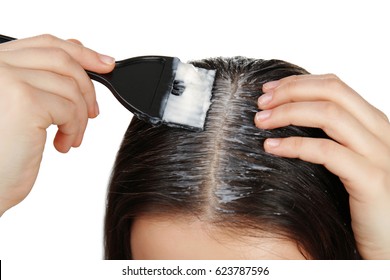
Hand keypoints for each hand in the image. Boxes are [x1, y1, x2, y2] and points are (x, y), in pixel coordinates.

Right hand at [0, 34, 114, 214]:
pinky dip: (75, 128)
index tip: (104, 64)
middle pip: (62, 59)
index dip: (81, 52)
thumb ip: (43, 77)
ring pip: (70, 87)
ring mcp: (9, 79)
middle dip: (88, 84)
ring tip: (71, 137)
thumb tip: (78, 53)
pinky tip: (63, 144)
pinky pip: (69, 108)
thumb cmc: (2, 152)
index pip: (46, 44)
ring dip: (79, 116)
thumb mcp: (23, 106)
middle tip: (94, 111)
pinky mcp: (24, 100)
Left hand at [254, 74, 389, 258]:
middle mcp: (380, 132)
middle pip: (332, 92)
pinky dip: (295, 145)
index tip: (268, 90)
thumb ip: (330, 137)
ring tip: (260, 121)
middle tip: (260, 103)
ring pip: (330, 114)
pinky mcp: (372, 180)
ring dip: (288, 113)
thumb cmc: (358, 200)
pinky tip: (271, 148)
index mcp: (373, 123)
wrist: (389, 239)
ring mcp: (380, 154)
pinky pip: (328, 152)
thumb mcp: (346, 159)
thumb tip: (288, 117)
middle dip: (290, 91)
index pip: (335, 86)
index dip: (298, 83)